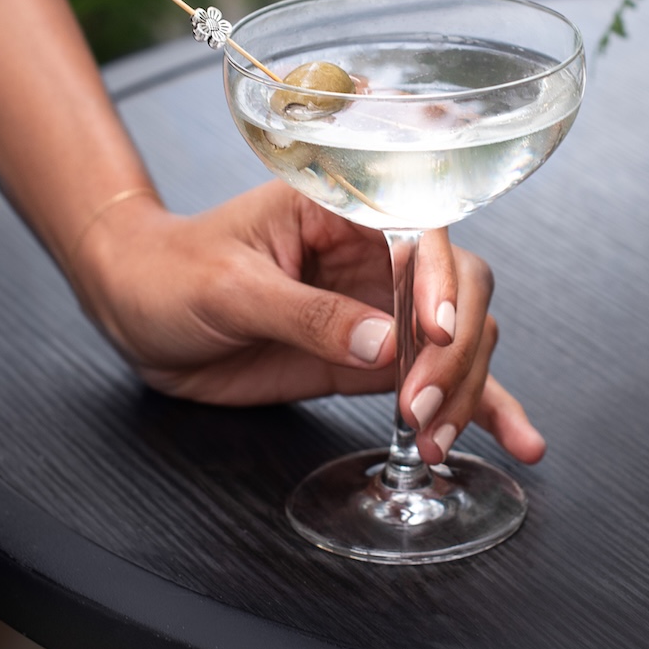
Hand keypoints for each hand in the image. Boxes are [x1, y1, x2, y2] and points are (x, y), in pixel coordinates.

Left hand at [69, 180, 544, 466]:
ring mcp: (380, 311)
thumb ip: (307, 314)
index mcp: (344, 209)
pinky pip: (435, 383)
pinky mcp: (372, 362)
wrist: (136, 313)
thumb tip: (384, 343)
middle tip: (420, 403)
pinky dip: (476, 409)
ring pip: (459, 342)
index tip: (434, 331)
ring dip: (464, 390)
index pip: (422, 231)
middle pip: (459, 289)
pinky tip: (513, 438)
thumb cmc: (171, 273)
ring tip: (434, 439)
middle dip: (454, 350)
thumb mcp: (230, 287)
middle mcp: (376, 255)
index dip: (440, 279)